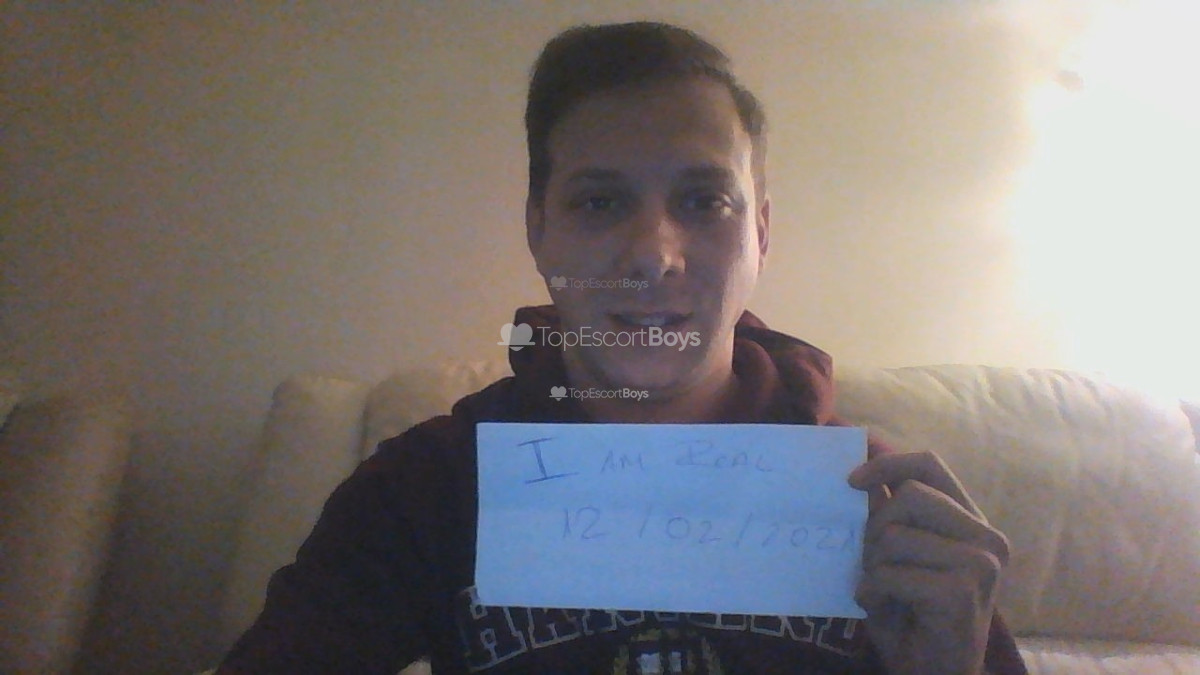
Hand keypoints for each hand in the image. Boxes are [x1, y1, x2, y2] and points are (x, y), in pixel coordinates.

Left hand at [848, 451, 1008, 674]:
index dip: (886, 463)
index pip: (930, 464)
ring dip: (873, 565)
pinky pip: (889, 573)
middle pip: (909, 494)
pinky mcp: (961, 591)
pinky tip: (884, 608)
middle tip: (874, 562)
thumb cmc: (910, 615)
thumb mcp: (893, 555)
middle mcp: (987, 538)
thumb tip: (864, 456)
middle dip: (875, 526)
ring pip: (894, 535)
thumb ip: (886, 511)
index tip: (851, 480)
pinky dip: (873, 591)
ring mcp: (980, 564)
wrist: (933, 674)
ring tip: (884, 590)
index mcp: (971, 522)